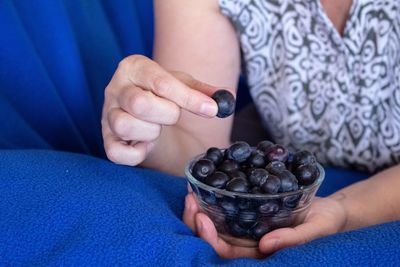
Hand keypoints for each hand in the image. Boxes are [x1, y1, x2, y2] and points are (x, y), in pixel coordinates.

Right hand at [102, 55, 217, 165]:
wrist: (141, 109)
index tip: (211, 110)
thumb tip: (228, 96)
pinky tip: (145, 145)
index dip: (190, 99)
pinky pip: (118, 153)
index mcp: (133, 67)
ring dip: (151, 132)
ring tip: (156, 128)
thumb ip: (203, 91)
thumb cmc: (162, 94)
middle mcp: (115, 88)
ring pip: (126, 126)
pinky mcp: (106, 139)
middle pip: (140, 104)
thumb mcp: (182, 85)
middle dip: (167, 115)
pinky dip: (136, 154)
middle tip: (172, 115)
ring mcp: (106, 115)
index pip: (161, 83)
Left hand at [183, 191, 346, 257]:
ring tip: (191, 188)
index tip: (200, 218)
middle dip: (196, 220)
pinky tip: (206, 178)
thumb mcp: (315, 230)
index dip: (210, 238)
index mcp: (260, 251)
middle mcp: (248, 239)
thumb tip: (266, 245)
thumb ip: (293, 239)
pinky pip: (227, 202)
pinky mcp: (250, 207)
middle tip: (189, 198)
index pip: (227, 251)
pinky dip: (214, 192)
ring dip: (201, 206)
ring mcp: (247, 223)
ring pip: (217, 218)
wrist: (328, 209)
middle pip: (215, 235)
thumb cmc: (325, 224)